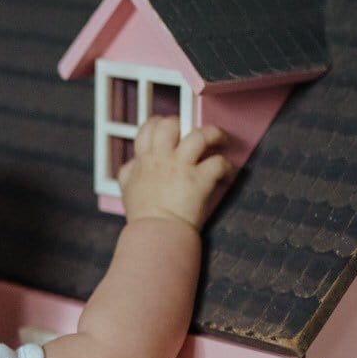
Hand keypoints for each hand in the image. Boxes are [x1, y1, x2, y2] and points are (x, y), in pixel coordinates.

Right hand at [119, 117, 236, 230]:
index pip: (149, 128)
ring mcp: (182, 168)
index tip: (169, 128)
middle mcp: (163, 159)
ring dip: (215, 135)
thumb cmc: (144, 216)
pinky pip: (219, 163)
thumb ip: (130, 173)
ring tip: (223, 141)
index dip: (159, 123)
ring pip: (201, 136)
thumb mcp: (127, 190)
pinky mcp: (200, 180)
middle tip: (194, 132)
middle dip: (185, 124)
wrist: (156, 234)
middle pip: (172, 124)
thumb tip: (133, 164)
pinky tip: (229, 173)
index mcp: (145, 160)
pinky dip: (228, 167)